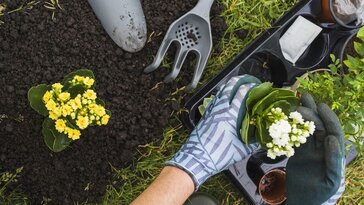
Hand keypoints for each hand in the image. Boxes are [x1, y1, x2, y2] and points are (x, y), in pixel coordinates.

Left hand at [166, 75, 260, 189]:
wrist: (196, 158)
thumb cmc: (218, 155)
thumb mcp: (241, 151)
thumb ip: (254, 143)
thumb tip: (263, 139)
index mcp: (230, 116)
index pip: (241, 94)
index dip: (250, 86)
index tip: (257, 85)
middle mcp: (219, 110)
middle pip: (229, 87)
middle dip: (239, 80)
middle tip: (247, 79)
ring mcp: (211, 111)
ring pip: (220, 92)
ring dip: (229, 86)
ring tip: (236, 85)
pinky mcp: (205, 116)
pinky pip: (214, 100)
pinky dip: (220, 95)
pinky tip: (223, 98)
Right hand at [286, 93, 345, 204]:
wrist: (301, 201)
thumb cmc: (318, 195)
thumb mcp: (331, 181)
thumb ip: (333, 161)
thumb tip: (332, 140)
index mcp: (333, 155)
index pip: (334, 133)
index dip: (329, 119)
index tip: (321, 107)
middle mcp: (323, 150)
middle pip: (320, 127)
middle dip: (313, 112)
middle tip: (304, 98)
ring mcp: (310, 150)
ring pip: (307, 129)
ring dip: (303, 115)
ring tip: (297, 100)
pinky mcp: (298, 152)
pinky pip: (295, 137)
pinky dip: (292, 127)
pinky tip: (287, 116)